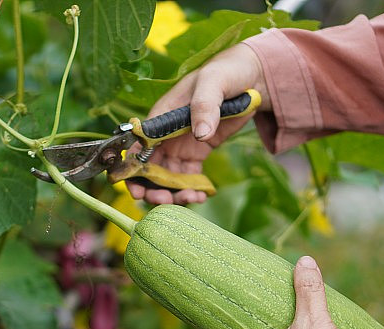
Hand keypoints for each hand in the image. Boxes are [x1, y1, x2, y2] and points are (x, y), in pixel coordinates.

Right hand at [127, 43, 269, 204]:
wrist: (249, 78)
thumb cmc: (225, 73)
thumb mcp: (214, 83)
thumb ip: (205, 106)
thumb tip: (200, 134)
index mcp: (161, 117)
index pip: (138, 147)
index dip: (133, 170)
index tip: (137, 190)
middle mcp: (166, 136)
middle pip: (149, 169)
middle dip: (153, 189)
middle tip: (165, 201)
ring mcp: (180, 147)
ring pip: (168, 178)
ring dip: (174, 193)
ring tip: (191, 198)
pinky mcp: (197, 154)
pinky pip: (189, 178)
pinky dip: (192, 190)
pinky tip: (202, 196)